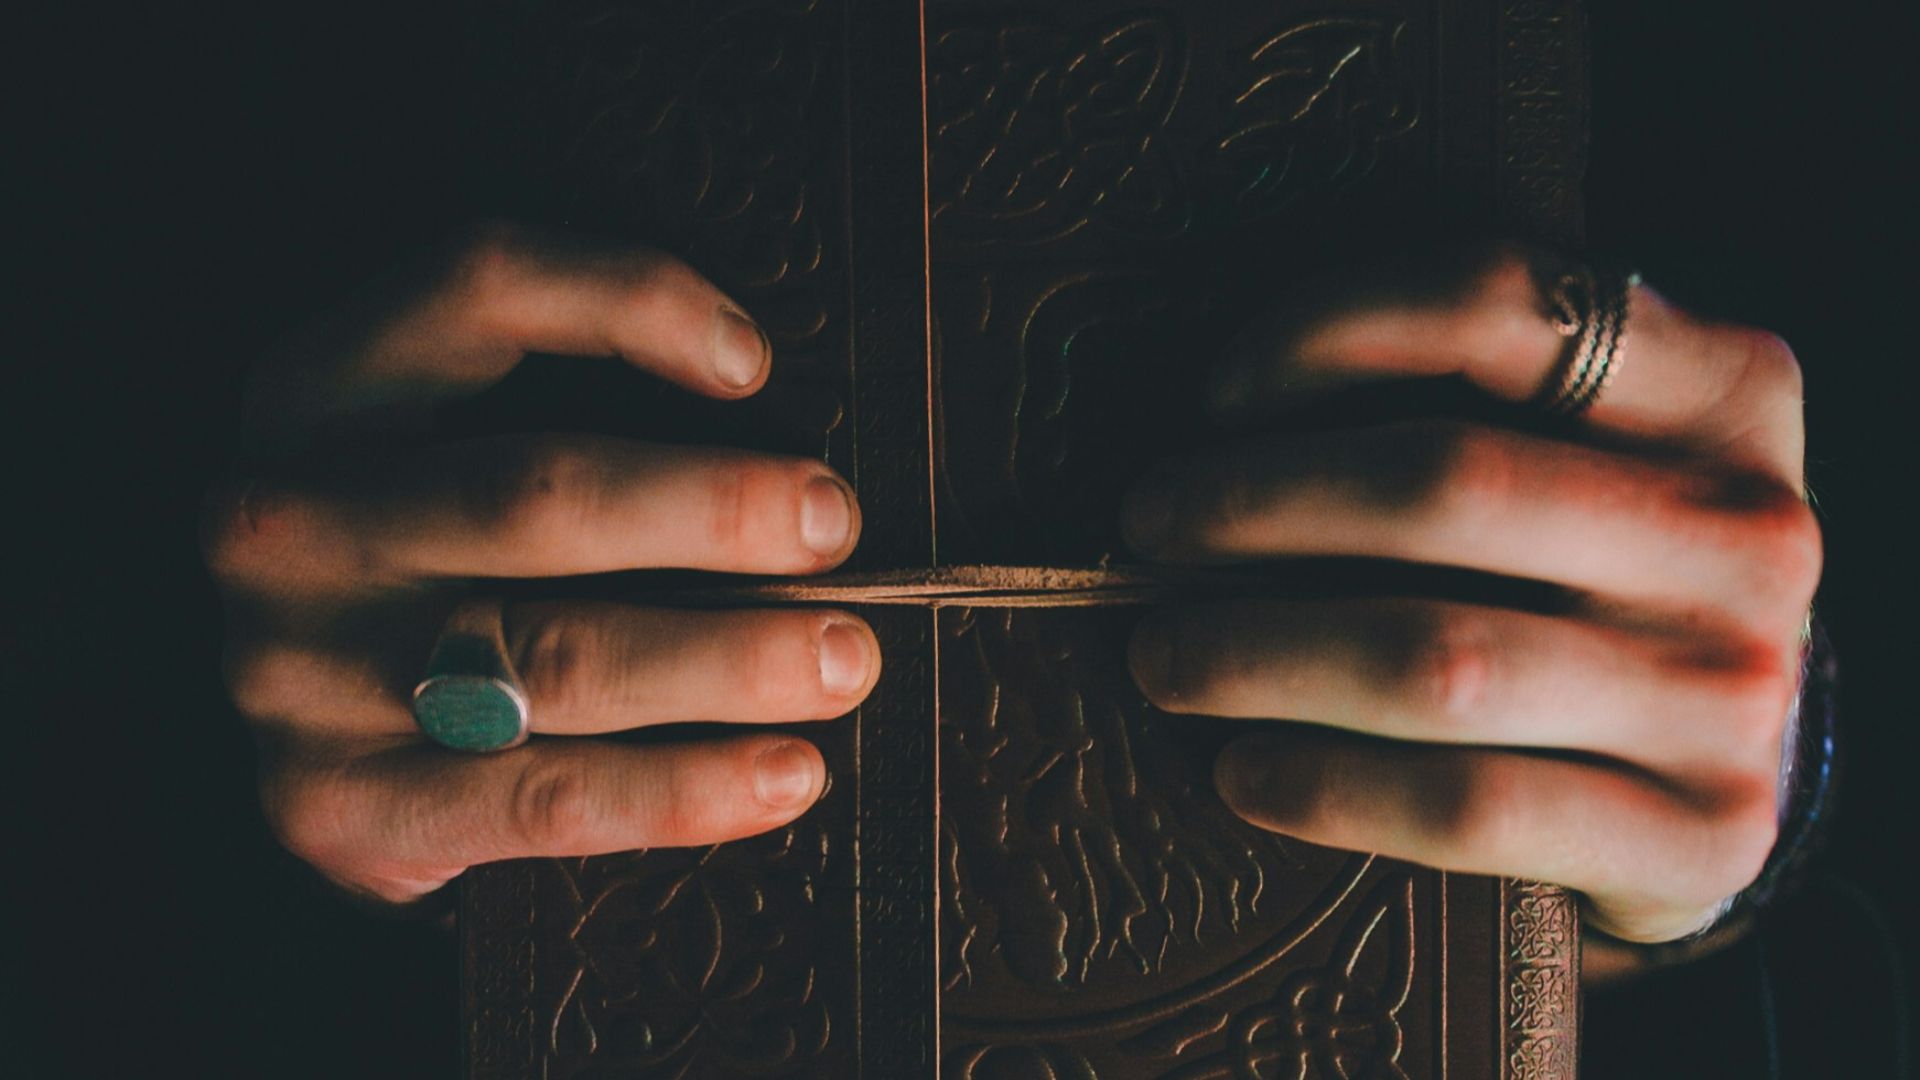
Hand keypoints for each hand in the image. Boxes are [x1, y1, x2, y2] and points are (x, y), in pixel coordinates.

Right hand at [203, 224, 879, 904]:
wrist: (296, 773)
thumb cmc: (429, 579)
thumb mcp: (440, 457)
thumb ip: (564, 421)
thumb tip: (785, 456)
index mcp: (318, 393)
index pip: (479, 290)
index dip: (631, 302)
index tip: (756, 362)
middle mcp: (288, 521)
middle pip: (533, 492)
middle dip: (712, 508)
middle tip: (831, 527)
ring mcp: (299, 673)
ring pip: (555, 654)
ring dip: (730, 658)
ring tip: (845, 657)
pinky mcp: (340, 808)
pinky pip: (550, 800)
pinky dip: (688, 789)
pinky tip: (788, 776)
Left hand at [1121, 246, 1819, 942]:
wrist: (1733, 767)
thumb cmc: (1598, 577)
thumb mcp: (1586, 449)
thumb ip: (1470, 400)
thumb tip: (1214, 420)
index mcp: (1729, 388)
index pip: (1500, 303)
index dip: (1325, 329)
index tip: (1218, 394)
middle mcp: (1752, 531)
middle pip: (1446, 483)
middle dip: (1252, 504)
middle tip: (1149, 531)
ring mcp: (1735, 694)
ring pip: (1438, 660)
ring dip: (1252, 654)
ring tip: (1163, 656)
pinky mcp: (1702, 837)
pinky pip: (1465, 808)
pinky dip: (1321, 785)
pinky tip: (1242, 772)